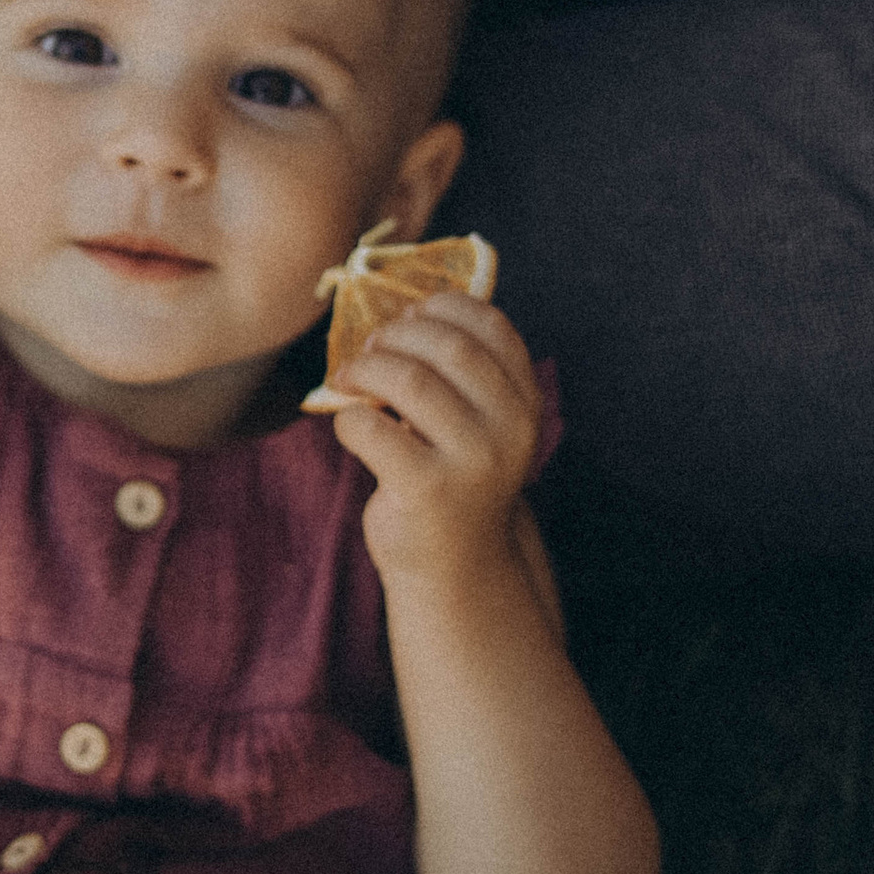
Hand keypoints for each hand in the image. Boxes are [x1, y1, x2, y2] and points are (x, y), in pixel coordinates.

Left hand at [326, 293, 540, 584]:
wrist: (455, 567)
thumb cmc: (454, 477)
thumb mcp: (477, 423)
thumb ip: (461, 372)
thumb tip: (403, 308)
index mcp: (525, 404)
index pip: (492, 328)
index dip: (443, 307)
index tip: (409, 314)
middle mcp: (510, 430)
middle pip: (448, 346)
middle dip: (397, 335)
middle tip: (370, 349)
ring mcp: (472, 462)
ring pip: (409, 380)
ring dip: (365, 368)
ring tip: (348, 378)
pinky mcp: (426, 490)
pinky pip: (370, 427)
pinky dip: (348, 417)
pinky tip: (350, 427)